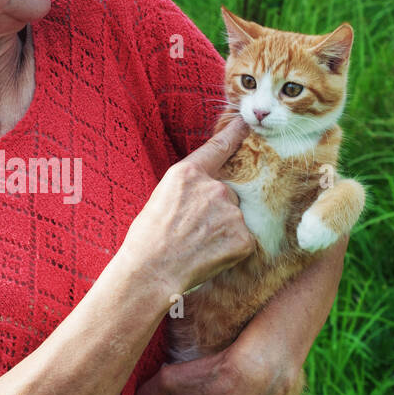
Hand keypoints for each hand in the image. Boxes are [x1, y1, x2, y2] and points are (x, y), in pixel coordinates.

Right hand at [119, 115, 255, 301]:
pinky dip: (230, 250)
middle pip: (226, 193)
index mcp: (188, 173)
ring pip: (234, 218)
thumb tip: (202, 194)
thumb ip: (188, 188)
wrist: (151, 271)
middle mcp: (214, 187)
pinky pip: (242, 240)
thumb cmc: (146, 239)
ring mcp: (231, 212)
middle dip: (215, 210)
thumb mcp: (160, 198)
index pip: (218, 148)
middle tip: (192, 233)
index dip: (234, 133)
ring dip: (222, 230)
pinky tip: (209, 257)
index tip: (247, 123)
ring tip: (197, 247)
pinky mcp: (243, 237)